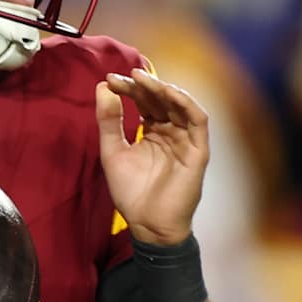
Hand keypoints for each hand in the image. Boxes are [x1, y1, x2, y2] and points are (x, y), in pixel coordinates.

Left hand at [95, 69, 209, 246]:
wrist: (148, 225)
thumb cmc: (132, 192)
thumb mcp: (112, 152)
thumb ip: (108, 122)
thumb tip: (102, 87)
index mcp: (153, 131)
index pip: (144, 102)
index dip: (129, 89)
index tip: (109, 80)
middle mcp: (172, 132)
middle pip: (161, 100)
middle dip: (143, 85)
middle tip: (124, 76)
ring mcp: (186, 140)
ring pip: (180, 105)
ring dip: (163, 89)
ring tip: (143, 80)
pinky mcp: (198, 151)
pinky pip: (198, 121)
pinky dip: (185, 104)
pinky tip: (169, 93)